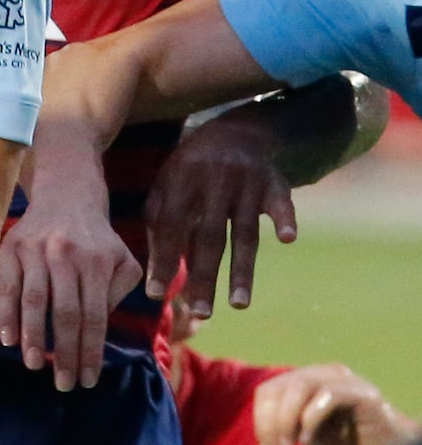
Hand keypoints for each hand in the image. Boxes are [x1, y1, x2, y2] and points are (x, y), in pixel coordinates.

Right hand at [0, 197, 140, 391]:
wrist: (66, 194)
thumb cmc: (97, 239)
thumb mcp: (123, 260)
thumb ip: (118, 293)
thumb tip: (100, 329)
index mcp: (96, 262)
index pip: (95, 316)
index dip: (91, 351)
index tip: (87, 380)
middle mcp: (65, 255)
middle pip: (65, 313)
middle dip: (65, 353)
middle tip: (64, 384)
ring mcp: (35, 250)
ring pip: (34, 301)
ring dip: (34, 338)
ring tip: (35, 365)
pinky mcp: (10, 247)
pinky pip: (7, 287)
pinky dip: (6, 315)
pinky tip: (9, 340)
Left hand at [144, 118, 295, 316]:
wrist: (234, 130)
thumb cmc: (191, 170)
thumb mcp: (166, 187)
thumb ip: (159, 225)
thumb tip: (156, 275)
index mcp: (179, 182)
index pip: (170, 227)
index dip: (163, 260)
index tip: (156, 295)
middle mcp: (212, 182)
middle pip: (208, 237)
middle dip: (204, 277)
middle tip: (201, 314)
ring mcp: (245, 182)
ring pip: (244, 232)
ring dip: (242, 270)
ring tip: (239, 305)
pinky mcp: (273, 182)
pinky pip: (281, 203)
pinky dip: (285, 218)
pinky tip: (287, 239)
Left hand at [254, 363, 418, 444]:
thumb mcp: (306, 436)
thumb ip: (283, 428)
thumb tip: (265, 438)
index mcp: (307, 380)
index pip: (269, 390)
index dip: (261, 420)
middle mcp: (324, 373)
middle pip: (279, 386)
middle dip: (271, 422)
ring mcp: (345, 380)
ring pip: (300, 386)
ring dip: (287, 419)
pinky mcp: (363, 394)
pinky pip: (327, 396)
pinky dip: (310, 418)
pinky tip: (309, 440)